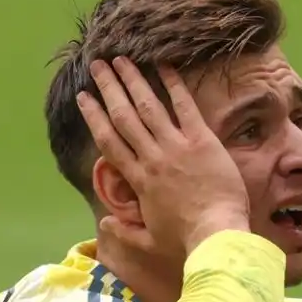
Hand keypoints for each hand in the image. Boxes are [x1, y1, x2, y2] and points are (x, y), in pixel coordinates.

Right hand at [75, 58, 250, 254]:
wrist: (217, 236)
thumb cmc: (186, 242)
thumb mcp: (150, 242)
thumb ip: (126, 232)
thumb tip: (104, 224)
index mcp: (138, 180)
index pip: (109, 141)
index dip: (94, 116)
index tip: (83, 97)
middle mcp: (152, 158)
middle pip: (123, 116)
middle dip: (109, 88)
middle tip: (97, 65)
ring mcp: (176, 147)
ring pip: (148, 106)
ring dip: (133, 80)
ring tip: (121, 59)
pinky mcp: (202, 142)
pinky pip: (185, 107)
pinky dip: (174, 85)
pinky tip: (164, 65)